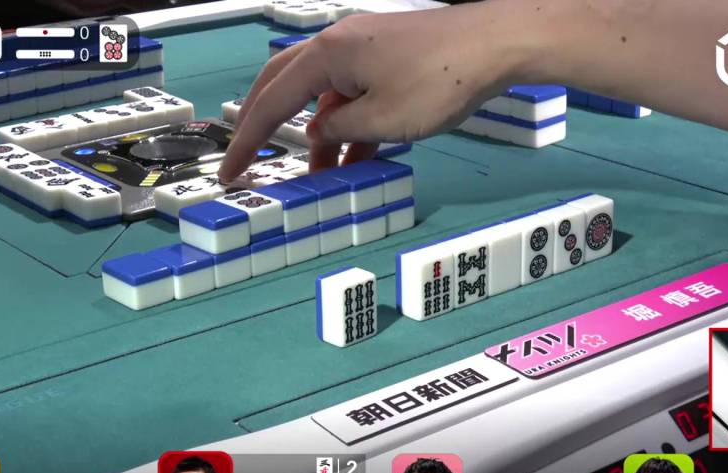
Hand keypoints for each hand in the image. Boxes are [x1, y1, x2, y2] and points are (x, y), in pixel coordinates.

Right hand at [218, 2, 524, 180]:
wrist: (496, 44)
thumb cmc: (439, 80)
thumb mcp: (381, 120)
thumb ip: (339, 130)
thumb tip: (318, 133)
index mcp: (327, 53)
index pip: (273, 100)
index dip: (248, 139)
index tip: (231, 170)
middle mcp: (338, 43)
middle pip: (285, 85)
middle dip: (266, 122)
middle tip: (250, 155)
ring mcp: (365, 47)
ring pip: (324, 93)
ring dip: (320, 132)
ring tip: (320, 174)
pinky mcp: (388, 56)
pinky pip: (355, 92)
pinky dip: (350, 122)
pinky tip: (356, 156)